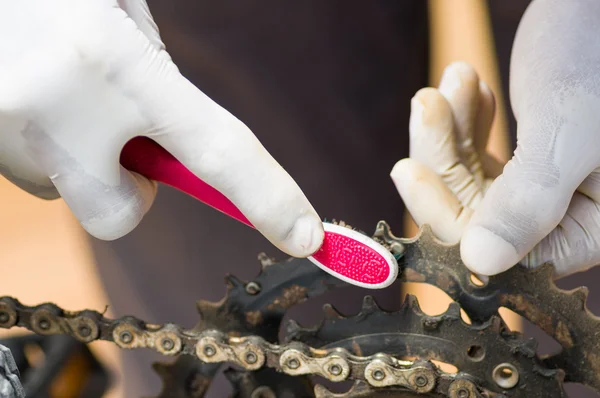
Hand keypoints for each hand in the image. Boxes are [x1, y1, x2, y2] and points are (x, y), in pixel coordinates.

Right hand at [0, 0, 322, 256]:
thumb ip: (153, 79)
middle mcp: (56, 106)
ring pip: (64, 187)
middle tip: (118, 137)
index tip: (305, 236)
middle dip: (130, 190)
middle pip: (121, 214)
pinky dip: (39, 142)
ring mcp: (3, 130)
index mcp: (113, 61)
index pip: (217, 151)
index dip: (269, 199)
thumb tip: (170, 138)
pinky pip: (28, 168)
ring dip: (74, 154)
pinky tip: (23, 88)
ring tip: (51, 85)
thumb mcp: (118, 11)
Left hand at [394, 0, 599, 278]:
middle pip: (474, 211)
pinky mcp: (524, 162)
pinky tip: (467, 84)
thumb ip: (528, 200)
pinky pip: (477, 153)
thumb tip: (481, 262)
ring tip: (454, 77)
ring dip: (450, 128)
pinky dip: (466, 119)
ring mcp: (541, 190)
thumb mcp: (567, 132)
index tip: (409, 172)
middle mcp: (565, 218)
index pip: (502, 249)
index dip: (447, 214)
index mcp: (590, 228)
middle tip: (426, 102)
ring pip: (468, 178)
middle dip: (442, 155)